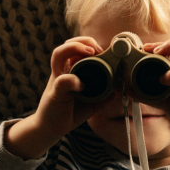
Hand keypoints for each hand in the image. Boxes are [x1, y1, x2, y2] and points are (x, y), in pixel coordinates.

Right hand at [4, 37, 110, 158]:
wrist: (51, 128)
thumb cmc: (69, 112)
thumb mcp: (91, 103)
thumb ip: (103, 95)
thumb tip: (118, 89)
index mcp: (70, 70)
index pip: (77, 47)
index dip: (91, 44)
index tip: (104, 51)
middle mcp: (61, 71)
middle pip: (67, 44)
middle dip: (84, 41)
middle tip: (98, 50)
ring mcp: (56, 80)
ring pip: (59, 54)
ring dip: (75, 48)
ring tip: (91, 53)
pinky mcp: (55, 92)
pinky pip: (62, 81)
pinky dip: (73, 80)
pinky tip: (82, 85)